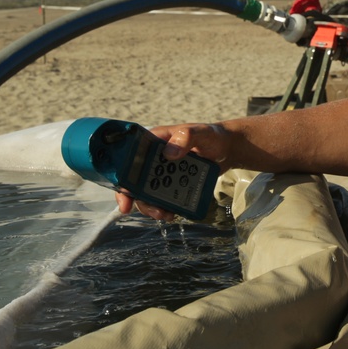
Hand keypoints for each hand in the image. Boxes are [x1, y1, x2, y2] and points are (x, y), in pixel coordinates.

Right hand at [114, 122, 229, 220]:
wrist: (226, 149)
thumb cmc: (211, 136)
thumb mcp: (200, 133)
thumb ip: (186, 137)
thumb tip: (169, 153)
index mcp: (153, 142)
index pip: (129, 159)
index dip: (121, 177)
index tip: (125, 194)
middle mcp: (153, 158)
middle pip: (135, 181)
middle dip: (139, 200)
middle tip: (155, 212)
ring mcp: (162, 172)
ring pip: (147, 193)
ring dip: (152, 207)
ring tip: (166, 215)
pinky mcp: (172, 183)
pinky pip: (162, 198)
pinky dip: (164, 207)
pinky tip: (173, 213)